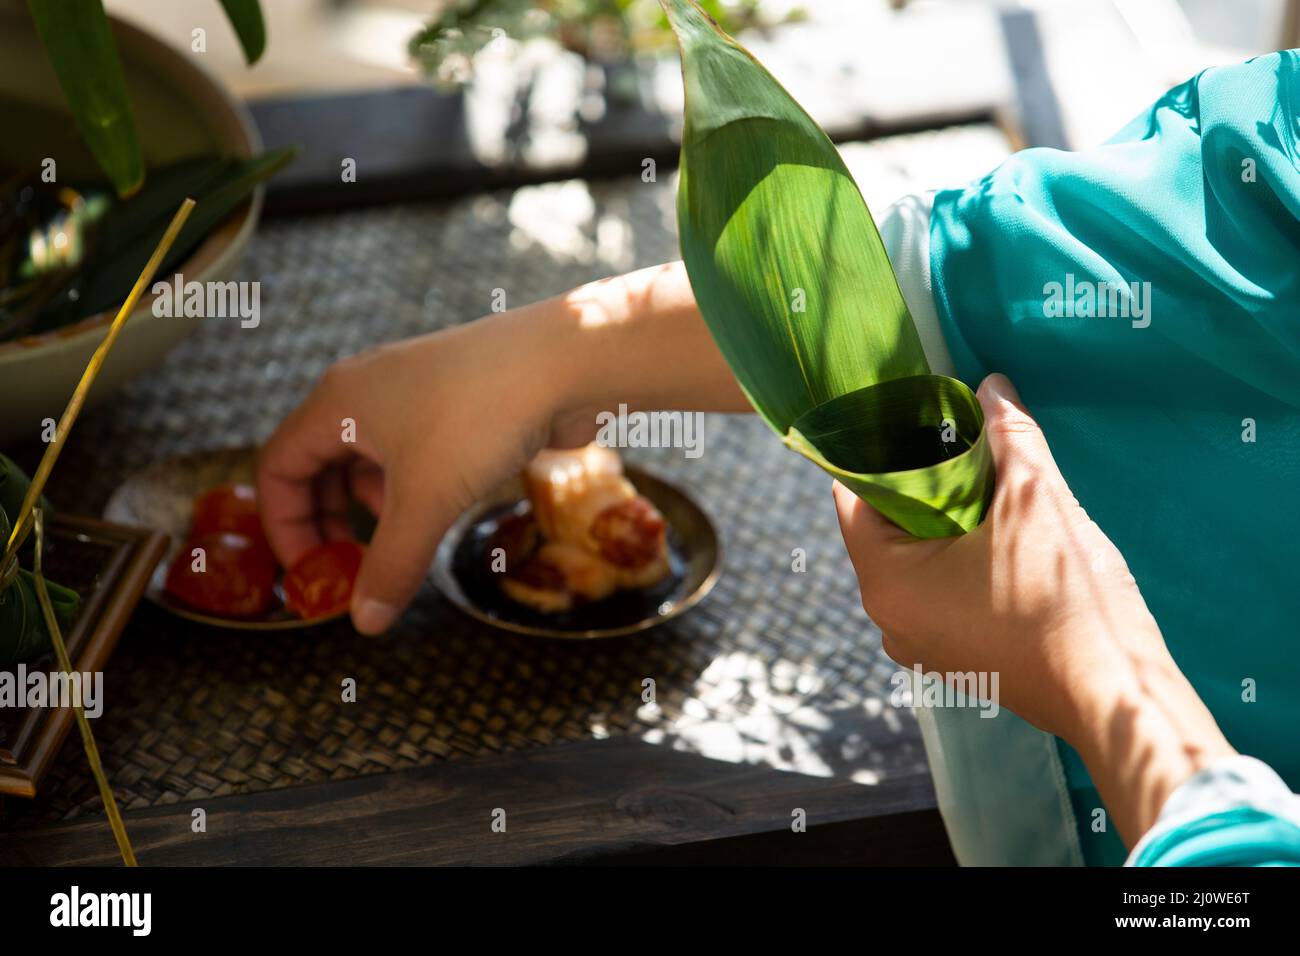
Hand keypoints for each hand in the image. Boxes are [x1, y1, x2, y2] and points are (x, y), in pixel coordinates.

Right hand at [256, 308, 577, 634]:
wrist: (567, 359)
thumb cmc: (484, 415)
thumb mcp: (427, 501)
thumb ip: (392, 564)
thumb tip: (366, 621)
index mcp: (338, 401)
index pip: (278, 466)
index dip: (285, 527)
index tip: (311, 572)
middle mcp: (367, 390)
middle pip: (319, 464)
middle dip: (328, 522)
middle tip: (348, 570)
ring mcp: (412, 391)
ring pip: (369, 458)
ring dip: (372, 507)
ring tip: (396, 542)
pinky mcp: (453, 400)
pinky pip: (411, 451)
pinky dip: (409, 488)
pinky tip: (435, 512)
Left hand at [834, 373, 1233, 843]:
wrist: (1117, 695)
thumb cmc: (1068, 600)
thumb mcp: (1037, 500)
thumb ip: (1008, 435)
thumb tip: (991, 386)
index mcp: (885, 580)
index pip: (853, 495)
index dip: (881, 449)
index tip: (914, 418)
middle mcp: (887, 618)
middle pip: (884, 527)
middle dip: (920, 481)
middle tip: (958, 440)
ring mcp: (920, 645)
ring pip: (915, 560)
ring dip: (944, 520)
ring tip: (985, 481)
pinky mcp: (954, 658)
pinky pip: (939, 592)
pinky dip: (959, 559)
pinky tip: (999, 534)